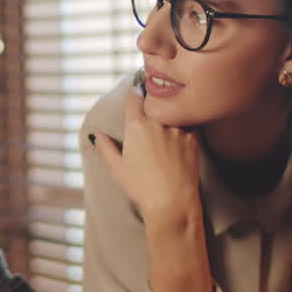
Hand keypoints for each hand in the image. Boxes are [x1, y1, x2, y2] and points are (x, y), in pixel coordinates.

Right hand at [93, 82, 200, 219]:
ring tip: (167, 129)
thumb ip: (106, 147)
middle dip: (153, 103)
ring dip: (169, 116)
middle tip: (152, 105)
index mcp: (136, 126)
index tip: (135, 90)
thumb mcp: (117, 168)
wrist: (172, 202)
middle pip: (155, 102)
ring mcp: (178, 129)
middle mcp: (158, 122)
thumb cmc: (141, 188)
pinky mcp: (194, 138)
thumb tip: (97, 134)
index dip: (133, 91)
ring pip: (173, 113)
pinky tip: (178, 143)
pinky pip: (187, 126)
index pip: (134, 96)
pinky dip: (183, 130)